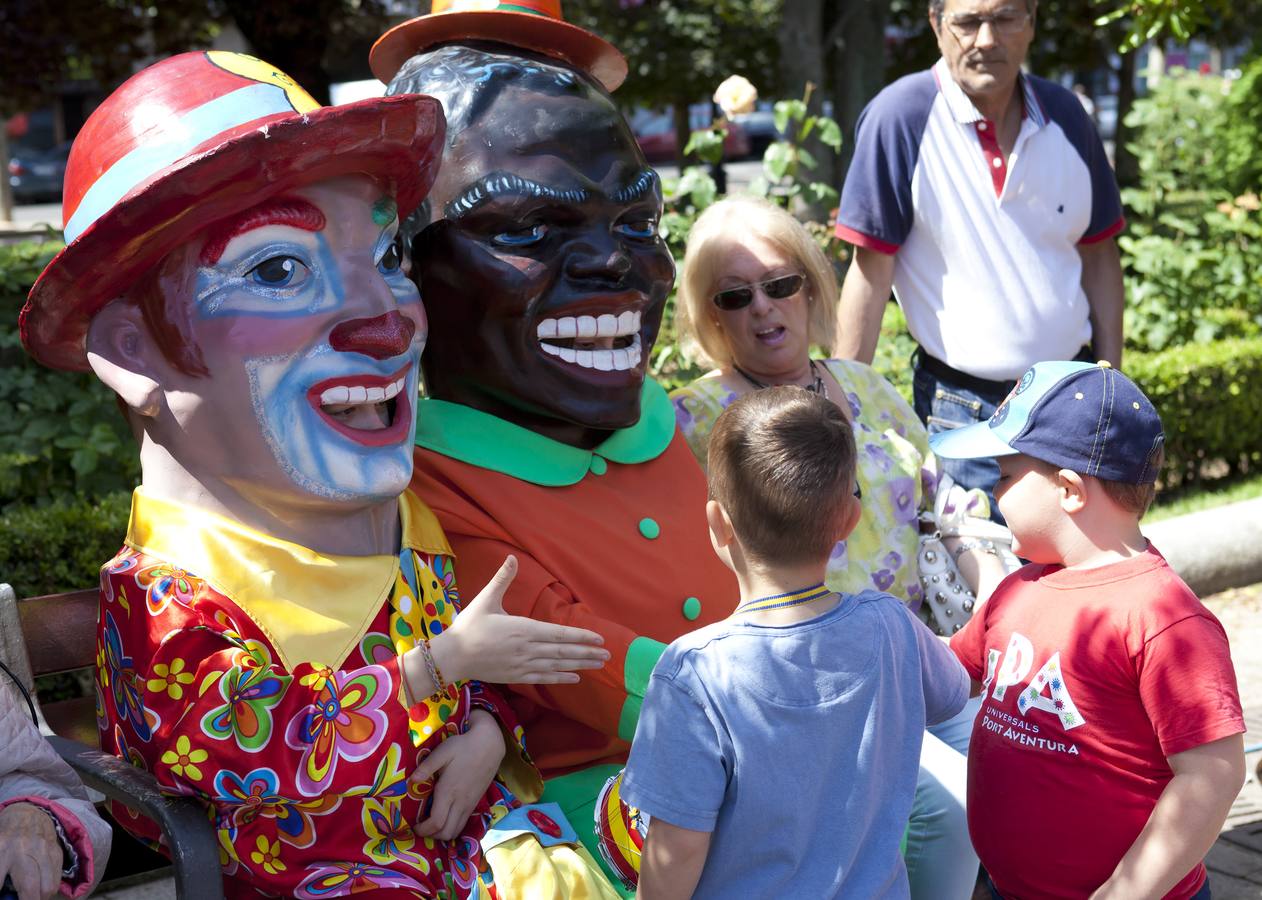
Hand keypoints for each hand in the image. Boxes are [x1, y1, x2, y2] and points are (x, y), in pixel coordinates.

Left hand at [0, 803, 61, 899]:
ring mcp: (43, 850)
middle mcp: (23, 850)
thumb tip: (5, 894)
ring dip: (41, 897)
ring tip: (33, 897)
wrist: (26, 814)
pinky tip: (41, 888)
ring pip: (48, 887)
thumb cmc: (5, 838)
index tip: (6, 899)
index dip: (5, 897)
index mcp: (1, 850)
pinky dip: (49, 888)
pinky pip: (57, 878)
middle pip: (29, 888)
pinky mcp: (56, 851)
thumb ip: (0, 872)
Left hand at [410, 710, 505, 840]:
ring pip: (456, 831)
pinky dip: (452, 827)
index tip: (413, 826)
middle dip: (431, 835)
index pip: (436, 823)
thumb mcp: (442, 752)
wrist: (489, 745)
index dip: (423, 830)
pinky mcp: (475, 802)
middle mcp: (460, 802)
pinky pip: (463, 823)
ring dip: (442, 833)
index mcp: (449, 791)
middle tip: (421, 827)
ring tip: (432, 824)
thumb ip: (426, 767)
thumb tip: (411, 781)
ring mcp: (470, 804)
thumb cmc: (463, 746)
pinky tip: (446, 817)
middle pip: (446, 833)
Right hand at [430, 555, 608, 684]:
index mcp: (523, 629)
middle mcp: (528, 649)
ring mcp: (523, 665)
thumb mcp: (486, 599)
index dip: (581, 636)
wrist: (452, 656)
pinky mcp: (517, 676)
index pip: (560, 634)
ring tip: (599, 665)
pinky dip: (561, 678)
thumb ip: (502, 579)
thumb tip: (512, 557)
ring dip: (580, 665)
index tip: (599, 638)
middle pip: (564, 652)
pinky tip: (575, 678)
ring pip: (557, 666)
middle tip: (608, 655)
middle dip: (588, 652)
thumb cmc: (469, 625)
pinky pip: (544, 678)